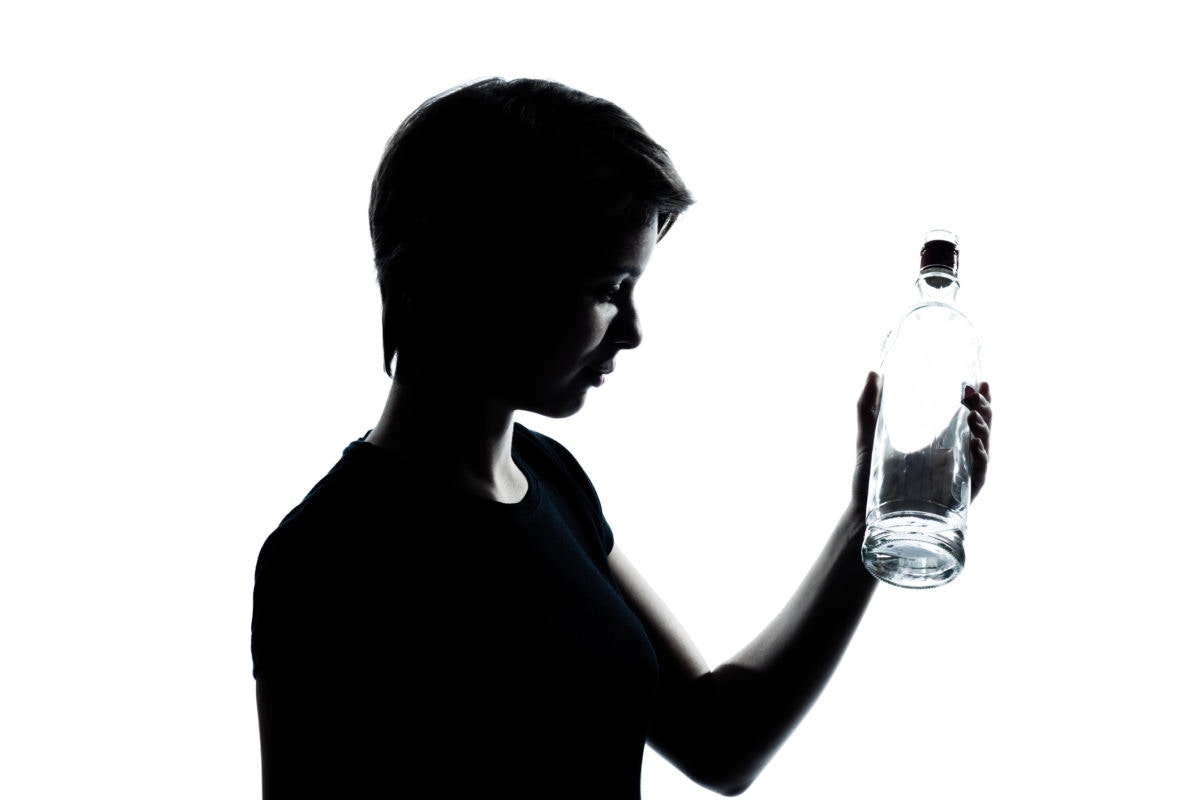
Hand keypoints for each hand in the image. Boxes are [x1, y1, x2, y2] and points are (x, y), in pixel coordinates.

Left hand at [850, 373, 992, 507]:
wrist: (865, 515)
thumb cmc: (869, 479)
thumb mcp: (868, 437)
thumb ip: (867, 406)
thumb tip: (873, 372)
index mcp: (938, 443)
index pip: (966, 417)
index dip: (977, 400)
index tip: (978, 381)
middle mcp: (952, 458)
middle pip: (980, 429)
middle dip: (984, 409)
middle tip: (977, 394)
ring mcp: (957, 477)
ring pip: (983, 449)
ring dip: (983, 430)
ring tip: (974, 415)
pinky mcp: (958, 496)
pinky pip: (977, 476)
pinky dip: (980, 459)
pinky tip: (974, 444)